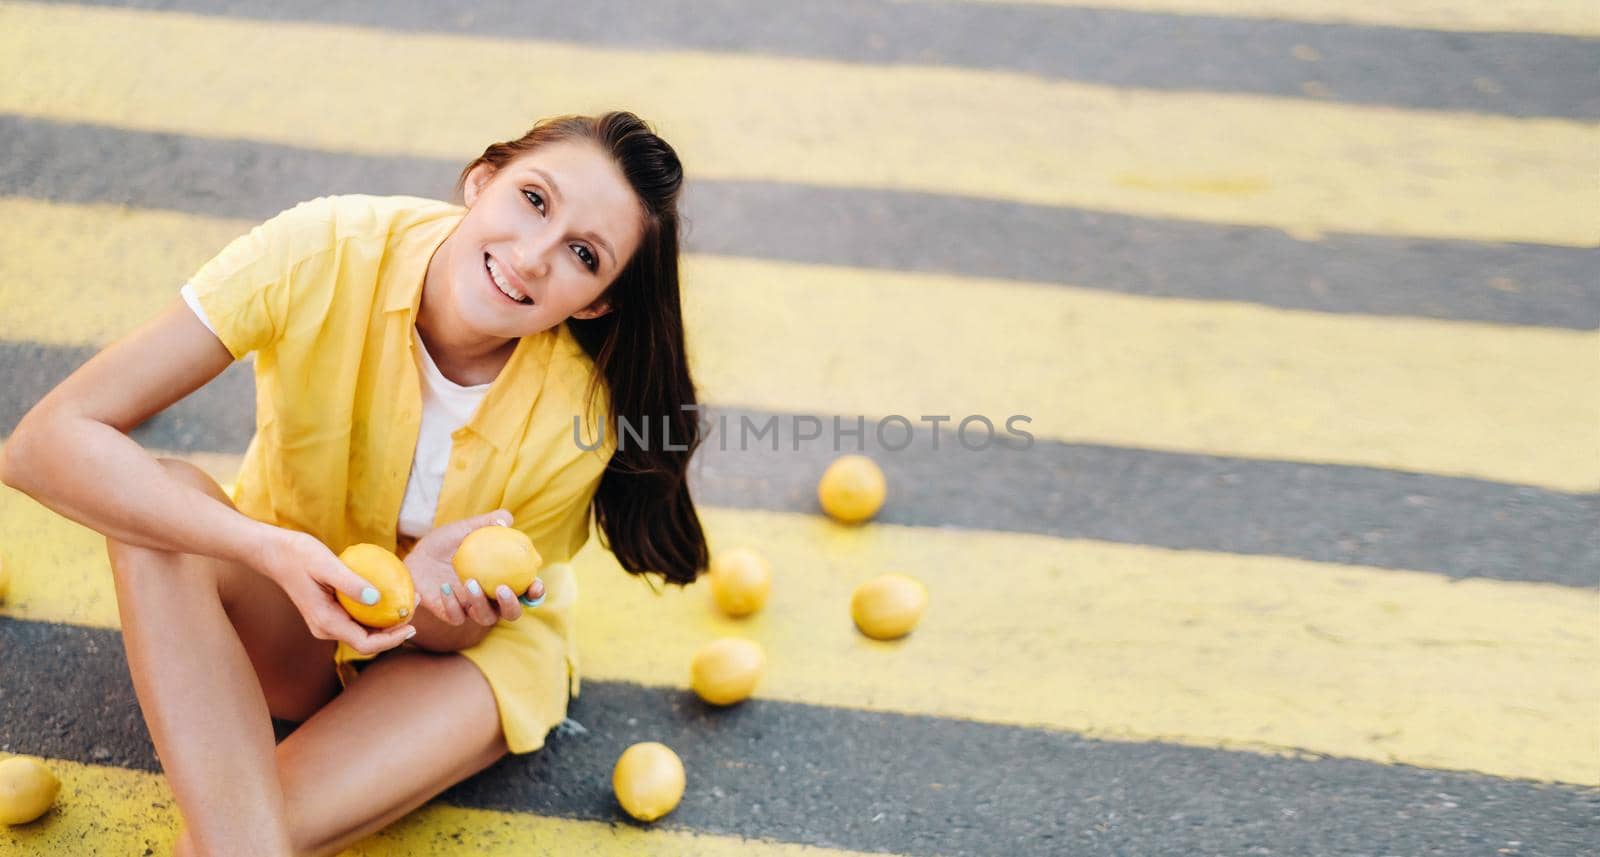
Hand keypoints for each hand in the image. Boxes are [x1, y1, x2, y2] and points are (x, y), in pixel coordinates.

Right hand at [256, 528, 415, 655]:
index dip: (392, 640)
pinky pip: (358, 618)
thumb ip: (350, 582)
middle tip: (416, 605)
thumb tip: (377, 598)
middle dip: (395, 630)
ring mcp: (327, 622)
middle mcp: (326, 628)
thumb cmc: (299, 555)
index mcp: (326, 622)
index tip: (412, 624)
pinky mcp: (330, 613)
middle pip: (368, 640)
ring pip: (364, 630)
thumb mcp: (326, 564)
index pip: (365, 644)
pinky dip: (376, 610)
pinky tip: (391, 592)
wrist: (276, 553)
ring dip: (388, 620)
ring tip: (410, 598)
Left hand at [405, 510, 546, 627]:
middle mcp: (491, 599)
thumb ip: (487, 523)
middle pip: (511, 613)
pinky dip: (453, 604)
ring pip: (486, 618)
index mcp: (503, 580)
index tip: (535, 585)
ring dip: (481, 604)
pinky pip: (457, 617)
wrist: (416, 556)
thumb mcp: (465, 528)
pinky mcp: (451, 615)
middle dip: (511, 605)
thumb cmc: (446, 542)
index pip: (526, 591)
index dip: (535, 592)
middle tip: (502, 589)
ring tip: (470, 582)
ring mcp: (472, 609)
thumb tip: (506, 520)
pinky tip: (445, 587)